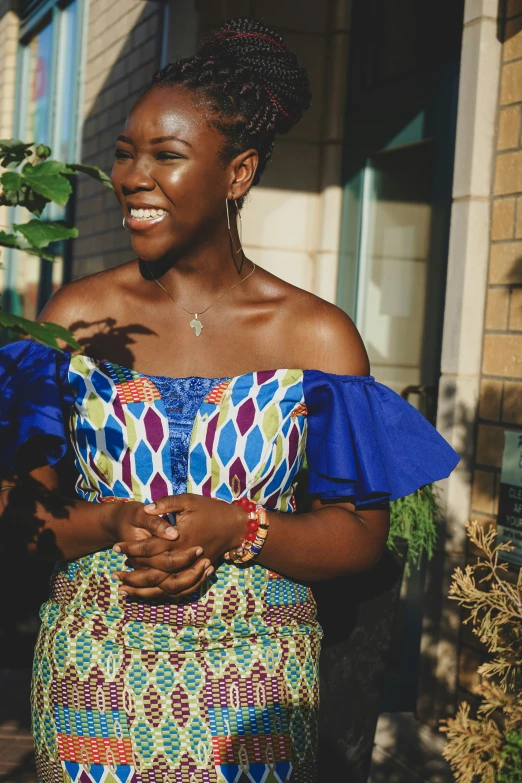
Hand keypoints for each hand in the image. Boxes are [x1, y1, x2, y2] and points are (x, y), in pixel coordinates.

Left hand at [112, 494, 243, 598]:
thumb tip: (145, 508)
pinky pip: (176, 590)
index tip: (116, 548)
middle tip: (114, 575)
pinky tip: (148, 594)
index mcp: (179, 540)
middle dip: (131, 575)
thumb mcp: (188, 501)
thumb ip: (166, 504)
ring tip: (124, 590)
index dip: (130, 548)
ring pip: (163, 587)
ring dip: (142, 590)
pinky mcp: (195, 574)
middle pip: (152, 573)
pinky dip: (160, 594)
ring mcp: (190, 568)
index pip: (148, 547)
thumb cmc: (211, 510)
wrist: (235, 526)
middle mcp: (183, 558)